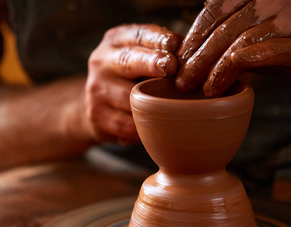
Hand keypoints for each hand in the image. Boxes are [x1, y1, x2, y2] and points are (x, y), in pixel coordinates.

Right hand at [85, 24, 180, 143]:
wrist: (100, 106)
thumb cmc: (133, 77)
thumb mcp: (144, 56)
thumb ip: (164, 51)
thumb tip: (193, 55)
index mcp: (116, 41)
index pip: (138, 35)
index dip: (158, 39)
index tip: (175, 45)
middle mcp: (102, 62)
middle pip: (128, 61)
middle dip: (151, 63)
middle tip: (170, 67)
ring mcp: (97, 90)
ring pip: (129, 98)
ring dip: (153, 104)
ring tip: (171, 107)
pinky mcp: (97, 117)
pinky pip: (127, 125)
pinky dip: (143, 127)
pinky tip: (154, 127)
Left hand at [175, 0, 290, 96]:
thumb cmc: (271, 41)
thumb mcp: (239, 33)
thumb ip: (215, 36)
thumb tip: (177, 57)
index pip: (213, 12)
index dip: (192, 39)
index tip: (178, 62)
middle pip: (224, 30)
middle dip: (199, 59)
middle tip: (183, 82)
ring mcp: (289, 17)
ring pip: (242, 42)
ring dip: (218, 68)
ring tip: (205, 88)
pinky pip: (271, 52)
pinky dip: (247, 63)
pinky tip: (228, 76)